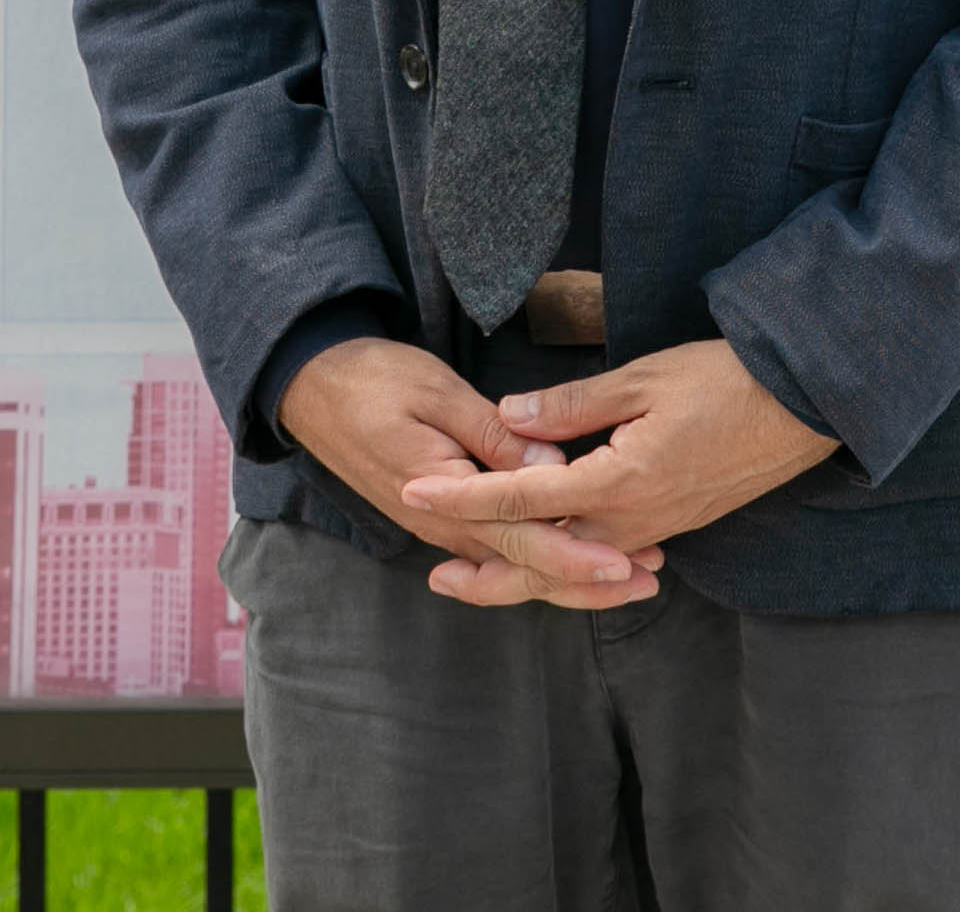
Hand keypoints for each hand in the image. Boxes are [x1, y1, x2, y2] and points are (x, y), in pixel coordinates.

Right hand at [281, 335, 667, 611]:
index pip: (523, 538)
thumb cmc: (373, 379)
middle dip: (589, 579)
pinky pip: (497, 551)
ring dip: (571, 575)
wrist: (310, 387)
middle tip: (649, 581)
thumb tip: (551, 469)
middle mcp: (445, 525)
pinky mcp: (442, 517)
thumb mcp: (436, 393)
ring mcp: (441, 527)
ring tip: (628, 579)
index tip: (626, 563)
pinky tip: (572, 564)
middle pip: (526, 566)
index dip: (578, 555)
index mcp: (445, 496)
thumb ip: (493, 435)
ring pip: (513, 566)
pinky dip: (538, 562)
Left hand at [398, 337, 838, 596]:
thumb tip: (507, 418)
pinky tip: (552, 558)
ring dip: (526, 574)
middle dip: (487, 572)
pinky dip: (569, 566)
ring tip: (482, 575)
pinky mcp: (673, 524)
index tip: (413, 490)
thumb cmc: (726, 379)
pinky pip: (607, 559)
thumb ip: (570, 405)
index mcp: (617, 482)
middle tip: (436, 576)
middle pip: (544, 561)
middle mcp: (632, 520)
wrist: (805, 405)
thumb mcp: (643, 378)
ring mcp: (657, 528)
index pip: (520, 497)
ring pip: (575, 568)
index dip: (462, 495)